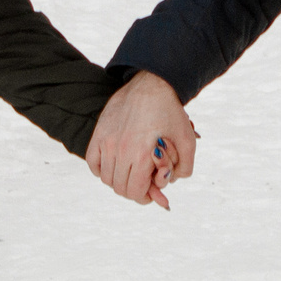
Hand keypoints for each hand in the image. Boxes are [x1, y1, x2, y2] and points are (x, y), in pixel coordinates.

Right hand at [86, 71, 197, 209]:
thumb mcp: (187, 141)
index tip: (151, 193)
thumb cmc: (170, 112)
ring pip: (107, 178)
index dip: (145, 197)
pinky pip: (93, 163)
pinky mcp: (99, 133)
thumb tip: (170, 183)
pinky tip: (114, 166)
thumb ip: (184, 168)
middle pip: (120, 188)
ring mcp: (107, 141)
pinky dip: (101, 170)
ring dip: (119, 181)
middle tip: (143, 185)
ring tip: (131, 173)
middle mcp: (121, 149)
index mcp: (142, 154)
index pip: (135, 192)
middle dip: (134, 191)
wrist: (153, 84)